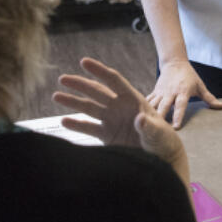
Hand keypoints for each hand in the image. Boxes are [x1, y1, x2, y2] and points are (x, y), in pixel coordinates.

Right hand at [52, 57, 185, 172]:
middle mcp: (120, 107)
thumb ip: (150, 127)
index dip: (99, 71)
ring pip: (89, 108)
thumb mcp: (160, 134)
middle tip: (63, 78)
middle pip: (97, 92)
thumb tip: (140, 120)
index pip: (114, 81)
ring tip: (56, 96)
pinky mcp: (107, 136)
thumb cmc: (164, 142)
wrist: (161, 160)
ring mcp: (112, 121)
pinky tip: (64, 120)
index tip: (84, 62)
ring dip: (73, 102)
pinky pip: (89, 128)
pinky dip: (77, 125)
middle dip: (80, 85)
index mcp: (134, 100)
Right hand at [146, 61, 221, 128]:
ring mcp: (161, 92)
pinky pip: (148, 100)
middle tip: (159, 129)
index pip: (181, 105)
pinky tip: (139, 117)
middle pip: (164, 106)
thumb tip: (221, 107)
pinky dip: (143, 108)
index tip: (176, 127)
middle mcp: (171, 92)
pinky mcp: (155, 91)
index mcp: (183, 91)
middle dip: (161, 117)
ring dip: (150, 114)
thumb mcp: (200, 86)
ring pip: (154, 104)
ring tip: (147, 125)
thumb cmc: (190, 76)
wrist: (174, 62)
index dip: (178, 116)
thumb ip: (209, 98)